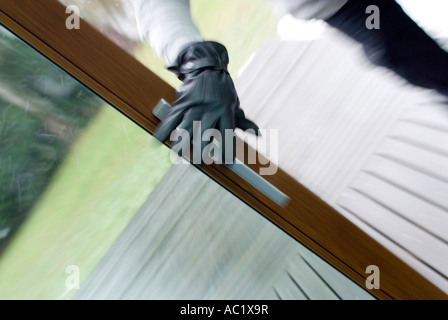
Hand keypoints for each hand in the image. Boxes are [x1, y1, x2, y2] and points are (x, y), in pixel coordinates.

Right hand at [154, 41, 258, 163]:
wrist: (206, 66)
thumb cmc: (223, 90)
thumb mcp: (234, 104)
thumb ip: (244, 121)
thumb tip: (257, 134)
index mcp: (225, 110)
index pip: (226, 135)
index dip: (226, 151)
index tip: (225, 163)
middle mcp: (210, 109)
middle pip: (204, 135)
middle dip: (202, 151)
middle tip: (201, 160)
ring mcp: (194, 105)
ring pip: (185, 128)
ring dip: (181, 144)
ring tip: (179, 155)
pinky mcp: (181, 102)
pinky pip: (171, 118)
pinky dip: (163, 131)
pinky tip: (157, 142)